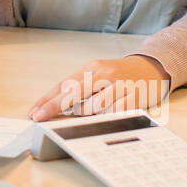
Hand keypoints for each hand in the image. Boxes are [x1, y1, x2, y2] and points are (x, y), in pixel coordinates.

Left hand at [28, 56, 171, 121]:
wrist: (151, 68)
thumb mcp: (97, 76)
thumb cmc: (119, 76)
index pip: (64, 85)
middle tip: (41, 119)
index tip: (34, 113)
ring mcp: (119, 85)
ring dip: (87, 114)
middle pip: (73, 93)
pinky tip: (111, 112)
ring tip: (95, 110)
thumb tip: (55, 107)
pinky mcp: (133, 97)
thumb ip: (79, 89)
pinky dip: (108, 117)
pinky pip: (114, 113)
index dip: (47, 100)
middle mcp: (103, 74)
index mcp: (91, 68)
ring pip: (93, 106)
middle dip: (54, 107)